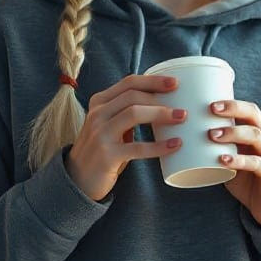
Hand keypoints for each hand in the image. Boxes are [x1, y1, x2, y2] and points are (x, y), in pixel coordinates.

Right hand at [64, 73, 187, 202]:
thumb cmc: (100, 151)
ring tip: (181, 119)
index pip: (129, 83)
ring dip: (160, 114)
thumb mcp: (109, 126)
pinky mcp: (107, 155)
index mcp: (100, 102)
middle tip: (182, 106)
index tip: (174, 83)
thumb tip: (161, 105)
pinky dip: (159, 146)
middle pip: (133, 96)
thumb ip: (126, 114)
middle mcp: (98, 114)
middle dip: (160, 97)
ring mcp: (101, 134)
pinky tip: (174, 145)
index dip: (153, 81)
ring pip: (134, 114)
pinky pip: (137, 147)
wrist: (77, 180)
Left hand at [208, 97, 260, 227]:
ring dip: (233, 133)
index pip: (250, 110)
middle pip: (254, 117)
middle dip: (233, 110)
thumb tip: (186, 135)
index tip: (210, 104)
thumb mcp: (232, 158)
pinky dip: (239, 160)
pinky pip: (256, 163)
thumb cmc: (245, 179)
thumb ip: (219, 146)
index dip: (232, 104)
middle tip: (210, 112)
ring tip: (212, 135)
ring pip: (256, 136)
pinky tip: (224, 160)